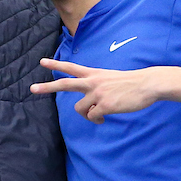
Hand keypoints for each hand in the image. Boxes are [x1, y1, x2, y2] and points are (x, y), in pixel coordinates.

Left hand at [32, 58, 164, 122]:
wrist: (147, 84)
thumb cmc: (132, 83)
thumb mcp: (111, 79)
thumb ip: (97, 88)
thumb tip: (90, 107)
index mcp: (94, 74)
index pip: (71, 68)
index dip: (56, 65)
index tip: (42, 62)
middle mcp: (92, 82)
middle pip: (65, 84)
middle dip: (47, 87)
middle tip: (33, 89)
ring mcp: (97, 93)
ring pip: (80, 109)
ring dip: (88, 115)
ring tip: (99, 114)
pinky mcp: (104, 105)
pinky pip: (93, 117)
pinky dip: (98, 119)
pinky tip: (106, 116)